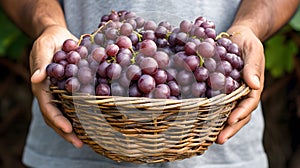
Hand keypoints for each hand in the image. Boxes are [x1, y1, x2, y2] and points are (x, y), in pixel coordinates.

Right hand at [30, 25, 83, 147]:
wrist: (57, 36)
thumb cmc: (49, 40)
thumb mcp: (44, 47)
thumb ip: (40, 62)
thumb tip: (36, 79)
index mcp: (42, 86)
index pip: (48, 107)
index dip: (57, 119)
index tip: (68, 129)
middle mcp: (51, 93)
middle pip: (56, 117)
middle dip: (66, 132)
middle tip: (80, 143)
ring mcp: (61, 93)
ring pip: (67, 114)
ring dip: (76, 128)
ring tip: (87, 140)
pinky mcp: (72, 89)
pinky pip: (76, 105)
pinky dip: (83, 115)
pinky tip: (94, 123)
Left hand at [216, 25, 264, 143]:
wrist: (236, 37)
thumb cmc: (247, 42)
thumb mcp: (253, 50)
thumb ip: (253, 66)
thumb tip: (253, 84)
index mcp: (252, 87)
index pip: (249, 103)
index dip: (241, 113)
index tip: (231, 121)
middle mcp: (241, 93)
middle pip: (238, 114)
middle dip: (230, 128)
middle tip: (219, 140)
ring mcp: (229, 92)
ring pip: (225, 112)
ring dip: (218, 125)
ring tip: (208, 137)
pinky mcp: (217, 88)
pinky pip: (214, 102)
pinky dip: (208, 112)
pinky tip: (198, 119)